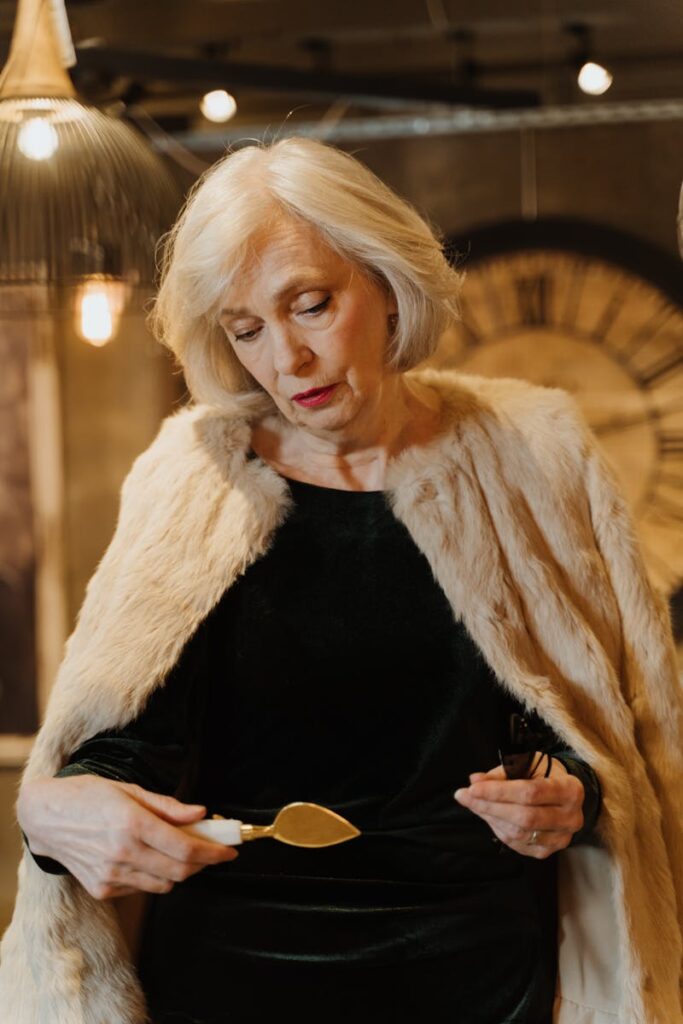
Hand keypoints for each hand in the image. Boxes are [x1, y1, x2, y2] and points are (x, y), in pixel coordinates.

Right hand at [17, 774, 237, 899]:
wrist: (46, 817)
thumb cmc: (88, 796)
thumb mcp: (129, 789)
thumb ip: (167, 806)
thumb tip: (199, 813)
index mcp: (132, 824)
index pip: (185, 847)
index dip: (213, 852)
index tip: (229, 851)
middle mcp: (122, 853)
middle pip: (180, 871)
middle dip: (203, 864)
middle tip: (213, 851)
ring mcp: (111, 875)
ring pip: (164, 884)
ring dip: (180, 871)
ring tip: (180, 851)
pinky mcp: (102, 889)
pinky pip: (142, 888)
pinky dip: (154, 876)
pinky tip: (148, 857)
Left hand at [453, 754, 584, 858]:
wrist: (566, 797)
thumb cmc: (545, 775)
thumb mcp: (529, 764)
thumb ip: (502, 772)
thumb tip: (475, 780)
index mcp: (570, 790)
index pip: (530, 793)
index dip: (499, 791)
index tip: (473, 787)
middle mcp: (570, 818)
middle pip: (524, 817)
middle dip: (489, 806)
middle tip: (464, 796)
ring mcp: (561, 839)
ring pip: (518, 833)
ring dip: (490, 817)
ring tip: (472, 803)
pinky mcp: (548, 852)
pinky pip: (516, 844)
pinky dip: (497, 829)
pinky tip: (488, 815)